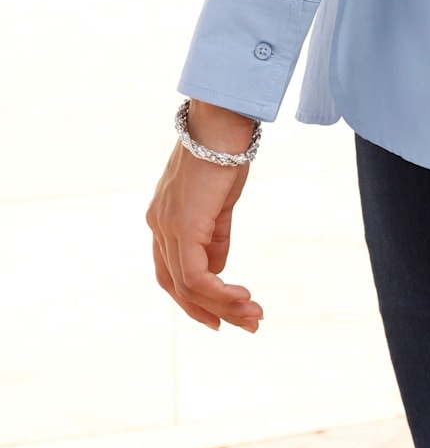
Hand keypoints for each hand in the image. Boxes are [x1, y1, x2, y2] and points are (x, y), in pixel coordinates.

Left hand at [146, 100, 264, 332]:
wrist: (222, 122)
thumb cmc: (225, 152)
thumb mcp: (220, 200)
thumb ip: (216, 235)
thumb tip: (218, 269)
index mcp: (164, 218)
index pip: (172, 270)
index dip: (194, 297)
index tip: (222, 314)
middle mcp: (158, 226)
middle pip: (176, 285)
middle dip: (210, 310)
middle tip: (245, 325)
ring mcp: (167, 227)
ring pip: (188, 285)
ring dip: (223, 305)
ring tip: (254, 315)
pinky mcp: (183, 227)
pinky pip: (198, 275)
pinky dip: (220, 292)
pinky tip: (243, 296)